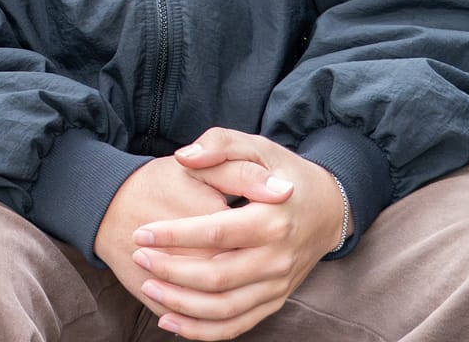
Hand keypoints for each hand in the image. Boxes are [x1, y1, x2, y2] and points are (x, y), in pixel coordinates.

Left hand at [129, 129, 345, 338]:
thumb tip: (184, 157)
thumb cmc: (284, 173)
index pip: (215, 233)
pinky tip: (170, 322)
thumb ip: (219, 145)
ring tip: (148, 289)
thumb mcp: (255, 146)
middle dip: (171, 272)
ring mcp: (278, 284)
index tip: (140, 233)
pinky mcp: (275, 300)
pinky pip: (237, 324)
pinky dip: (202, 331)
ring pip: (224, 308)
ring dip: (181, 305)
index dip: (173, 235)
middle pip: (217, 277)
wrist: (328, 208)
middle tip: (139, 258)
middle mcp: (277, 258)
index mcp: (272, 220)